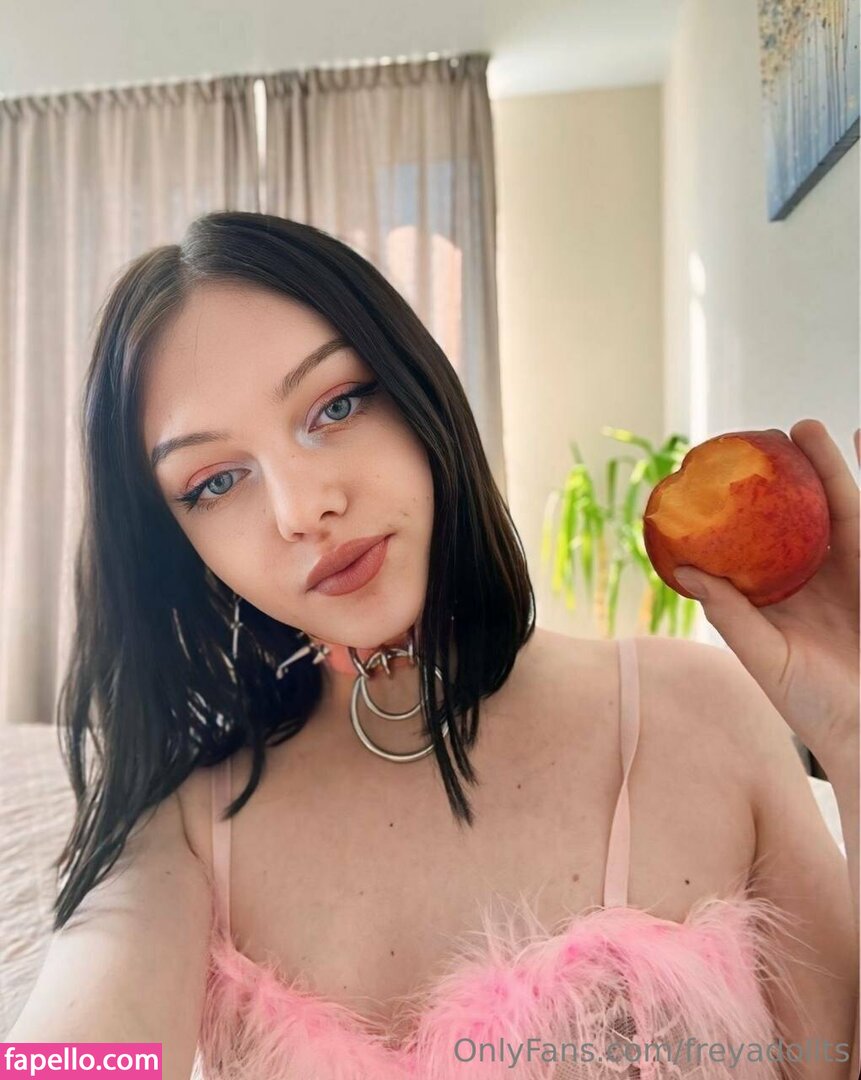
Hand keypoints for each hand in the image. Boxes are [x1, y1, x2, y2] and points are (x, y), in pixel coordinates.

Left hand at [673, 419, 858, 767]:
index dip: (738, 510)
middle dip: (784, 476)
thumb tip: (685, 568)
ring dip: (824, 467)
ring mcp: (850, 573)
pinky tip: (858, 442)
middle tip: (763, 437)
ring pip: (837, 508)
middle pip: (796, 515)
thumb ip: (731, 615)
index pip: (752, 542)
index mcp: (777, 598)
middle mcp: (812, 579)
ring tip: (804, 428)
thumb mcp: (767, 659)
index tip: (716, 474)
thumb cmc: (817, 708)